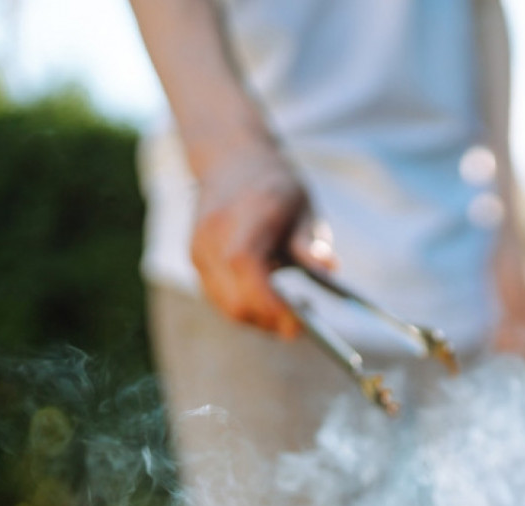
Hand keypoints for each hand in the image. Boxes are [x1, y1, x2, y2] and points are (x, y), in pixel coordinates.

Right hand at [190, 148, 332, 337]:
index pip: (250, 274)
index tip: (301, 325)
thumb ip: (310, 242)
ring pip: (226, 305)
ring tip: (287, 312)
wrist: (232, 161)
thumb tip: (329, 268)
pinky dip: (243, 305)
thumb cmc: (275, 186)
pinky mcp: (195, 259)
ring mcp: (199, 250)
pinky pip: (219, 297)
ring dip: (257, 317)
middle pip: (236, 301)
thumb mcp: (303, 208)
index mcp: (243, 222)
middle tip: (300, 326)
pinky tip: (267, 299)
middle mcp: (213, 237)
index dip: (273, 307)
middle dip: (269, 321)